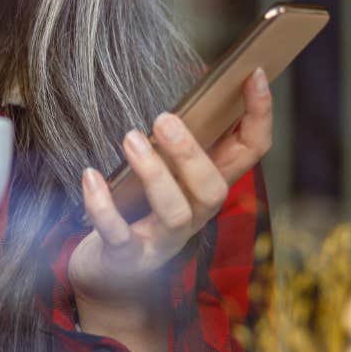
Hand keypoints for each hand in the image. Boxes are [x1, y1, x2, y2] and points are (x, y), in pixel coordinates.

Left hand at [70, 69, 273, 303]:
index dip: (260, 114)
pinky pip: (119, 236)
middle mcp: (194, 216)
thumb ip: (178, 141)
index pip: (251, 151)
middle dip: (192, 153)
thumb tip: (191, 86)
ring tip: (130, 139)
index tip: (254, 73)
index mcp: (207, 187)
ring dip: (154, 174)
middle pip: (213, 188)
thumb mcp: (166, 174)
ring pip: (175, 212)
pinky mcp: (127, 259)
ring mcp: (163, 241)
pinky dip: (103, 207)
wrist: (109, 278)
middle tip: (164, 118)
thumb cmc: (137, 211)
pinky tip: (90, 177)